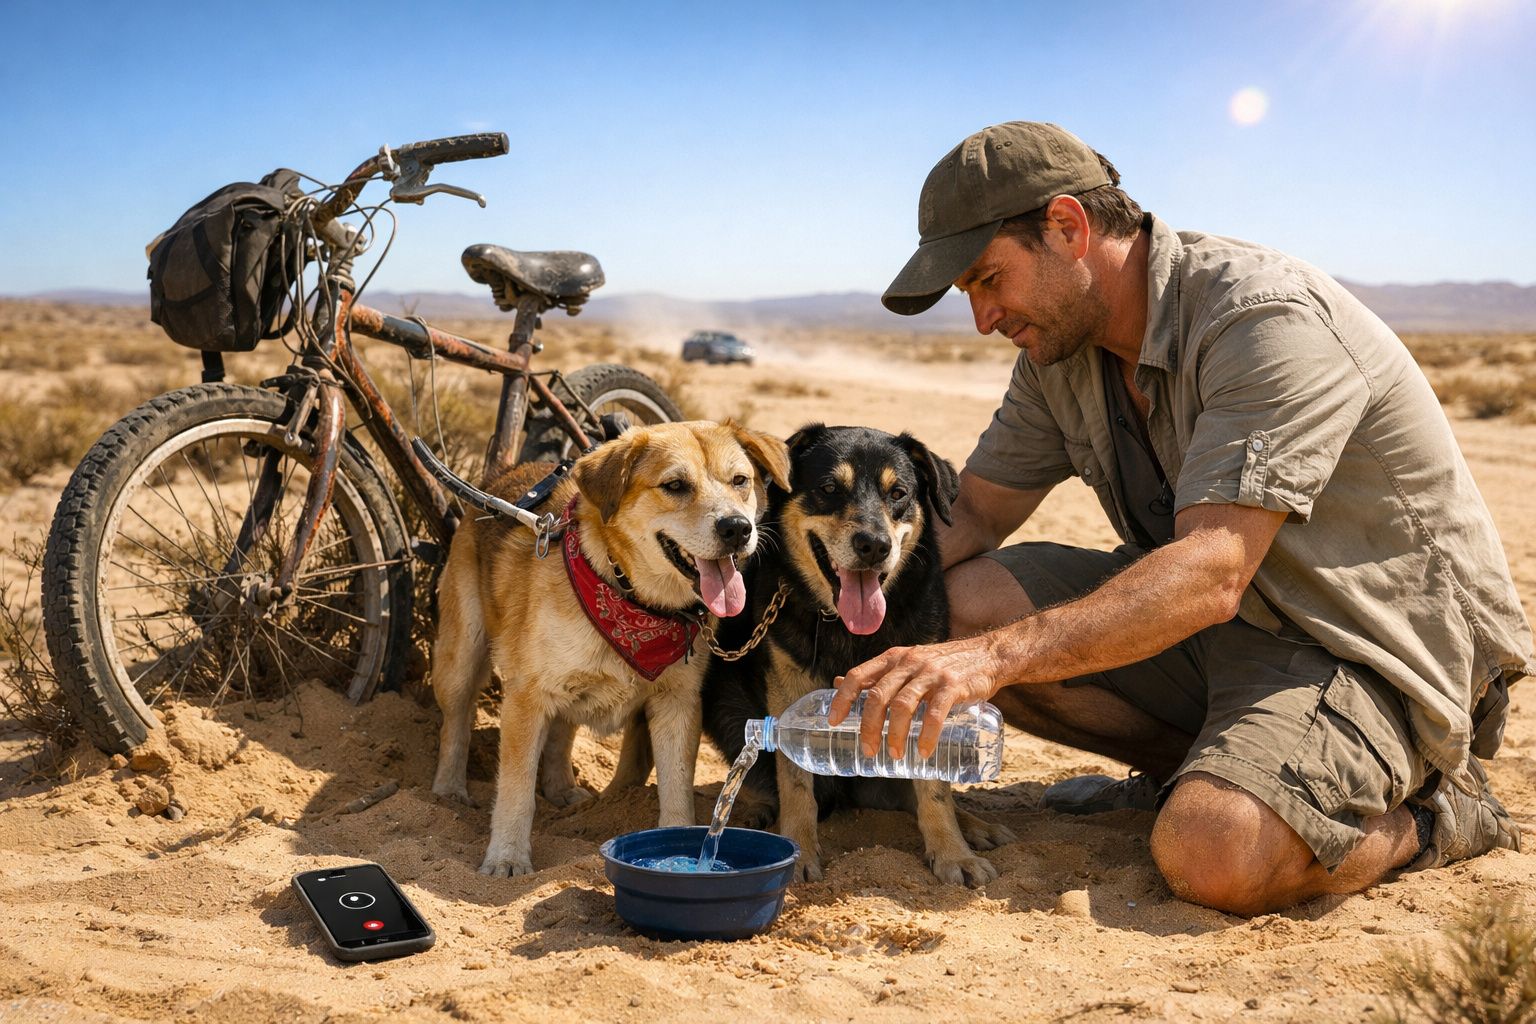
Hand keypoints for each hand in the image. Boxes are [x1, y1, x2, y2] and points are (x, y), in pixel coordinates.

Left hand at [829, 637, 1001, 759]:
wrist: (988, 655)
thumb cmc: (943, 664)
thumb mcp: (907, 662)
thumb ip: (877, 675)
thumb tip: (838, 683)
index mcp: (893, 658)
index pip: (858, 676)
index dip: (842, 699)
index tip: (833, 722)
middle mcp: (909, 662)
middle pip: (878, 696)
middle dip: (869, 727)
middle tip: (868, 750)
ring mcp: (931, 674)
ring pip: (903, 706)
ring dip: (896, 735)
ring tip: (895, 754)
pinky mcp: (953, 686)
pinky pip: (935, 713)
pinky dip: (927, 736)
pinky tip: (924, 752)